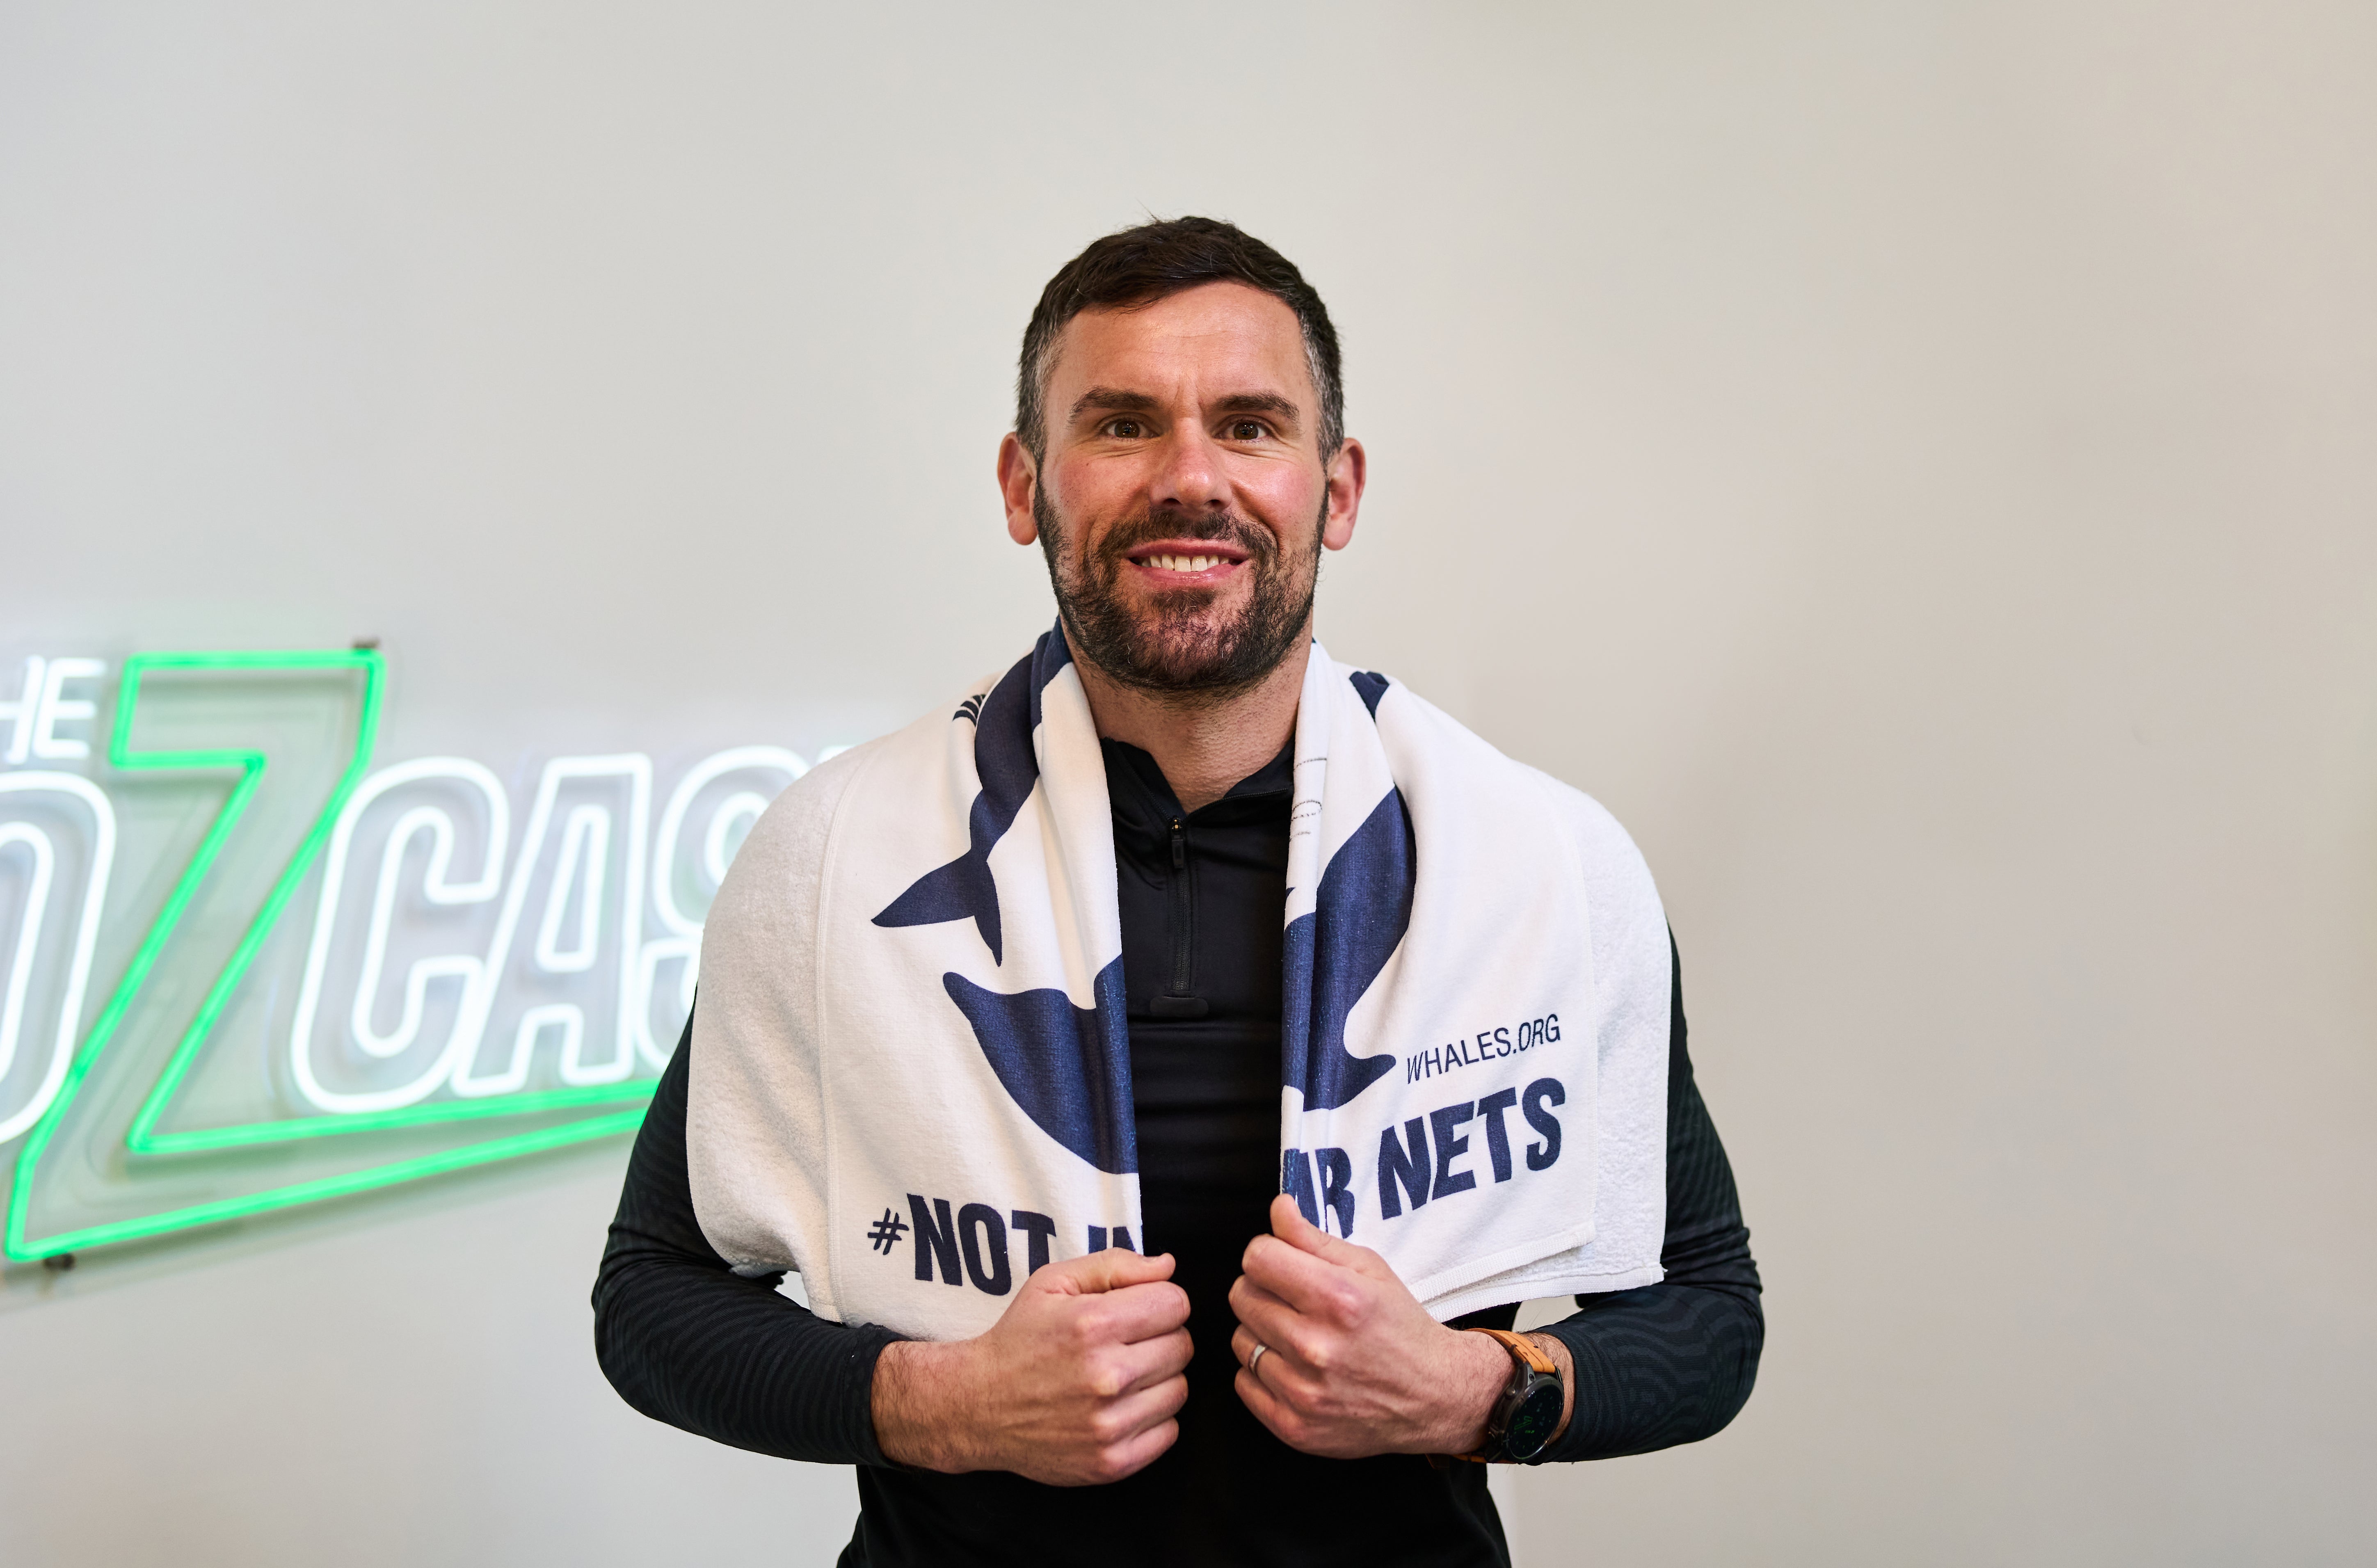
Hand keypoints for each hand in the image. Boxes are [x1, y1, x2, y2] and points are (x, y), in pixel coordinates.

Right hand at [872, 1249, 1192, 1485]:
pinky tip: (1120, 1407)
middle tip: (1126, 1344)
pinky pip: (1169, 1431)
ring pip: (1179, 1389)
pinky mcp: (1111, 1463)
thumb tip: (1167, 1266)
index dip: (1159, 1301)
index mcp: (1092, 1324)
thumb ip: (1114, 1265)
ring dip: (1158, 1379)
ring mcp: (1109, 1425)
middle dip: (1160, 1337)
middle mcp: (1105, 1376)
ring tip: (1121, 1375)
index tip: (1137, 1310)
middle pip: (1182, 1346)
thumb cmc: (1019, 1338)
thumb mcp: (1052, 1283)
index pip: (1175, 1304)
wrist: (977, 1406)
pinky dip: (1152, 1418)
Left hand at [1229, 1194, 1569, 1457]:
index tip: (1283, 1262)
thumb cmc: (1401, 1327)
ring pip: (1239, 1340)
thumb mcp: (1369, 1269)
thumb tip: (1278, 1208)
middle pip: (1242, 1296)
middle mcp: (1316, 1346)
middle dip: (1263, 1290)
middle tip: (1294, 1300)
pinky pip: (1244, 1383)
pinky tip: (1294, 1367)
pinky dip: (1262, 1373)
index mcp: (1337, 1298)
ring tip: (1298, 1335)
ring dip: (1262, 1332)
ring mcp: (1303, 1393)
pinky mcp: (1294, 1427)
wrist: (1434, 1397)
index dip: (1268, 1254)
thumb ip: (1314, 1238)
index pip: (1257, 1258)